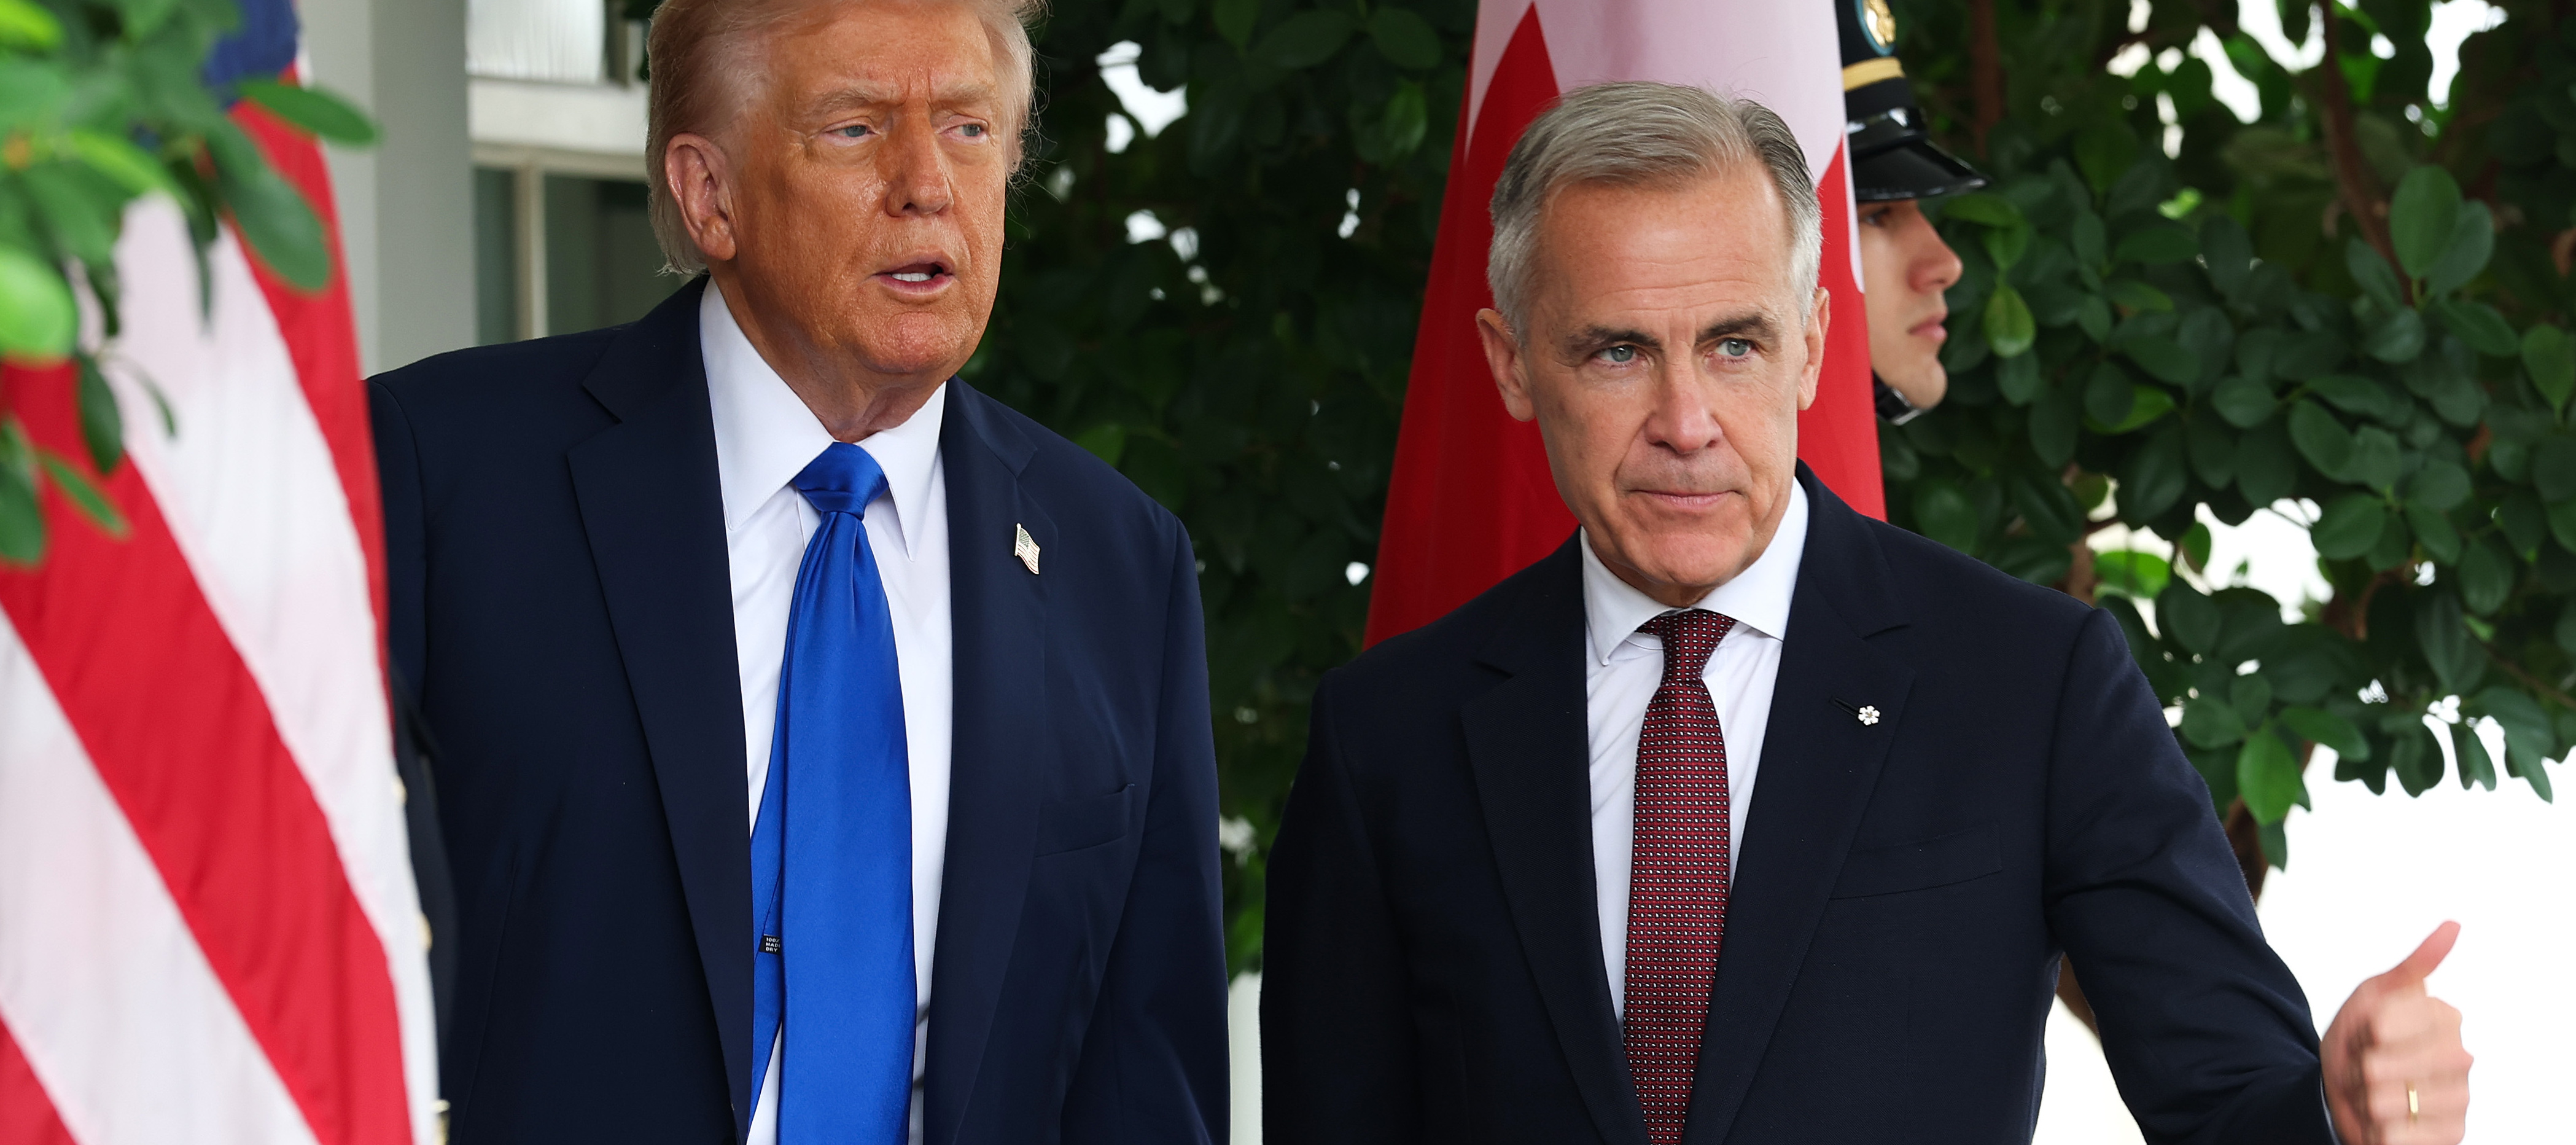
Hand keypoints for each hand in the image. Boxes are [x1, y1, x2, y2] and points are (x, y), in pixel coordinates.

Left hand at [2321, 922, 2471, 1144]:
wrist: (2349, 1090)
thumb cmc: (2362, 1037)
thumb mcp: (2374, 995)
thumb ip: (2415, 964)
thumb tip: (2454, 925)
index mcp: (2446, 1017)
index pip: (2382, 1025)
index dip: (2360, 1032)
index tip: (2366, 1033)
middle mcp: (2461, 1058)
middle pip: (2381, 1066)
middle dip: (2358, 1067)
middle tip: (2365, 1065)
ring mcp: (2458, 1099)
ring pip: (2384, 1102)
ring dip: (2363, 1099)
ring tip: (2372, 1092)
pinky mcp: (2451, 1135)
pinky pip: (2397, 1136)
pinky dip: (2377, 1130)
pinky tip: (2383, 1122)